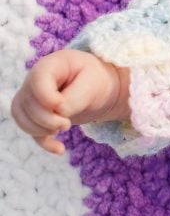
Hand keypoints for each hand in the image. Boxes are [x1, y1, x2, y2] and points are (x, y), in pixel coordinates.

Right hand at [10, 49, 129, 154]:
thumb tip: (59, 113)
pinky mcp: (35, 115)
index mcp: (51, 65)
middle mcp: (35, 80)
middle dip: (46, 119)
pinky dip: (44, 142)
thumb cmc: (97, 80)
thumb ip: (75, 97)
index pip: (38, 79)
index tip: (61, 106)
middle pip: (28, 103)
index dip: (46, 97)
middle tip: (67, 124)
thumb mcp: (93, 84)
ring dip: (41, 130)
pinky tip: (60, 149)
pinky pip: (30, 130)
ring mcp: (32, 98)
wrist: (100, 88)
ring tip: (65, 127)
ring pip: (23, 118)